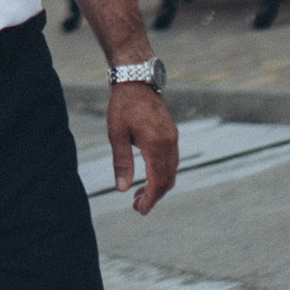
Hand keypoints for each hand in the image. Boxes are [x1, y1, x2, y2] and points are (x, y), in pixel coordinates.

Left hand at [109, 80, 177, 214]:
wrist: (137, 78)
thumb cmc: (123, 104)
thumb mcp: (117, 133)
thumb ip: (122, 162)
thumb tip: (122, 189)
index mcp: (155, 144)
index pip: (157, 181)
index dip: (150, 199)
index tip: (140, 210)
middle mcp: (169, 143)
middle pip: (168, 180)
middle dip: (154, 196)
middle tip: (137, 206)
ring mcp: (173, 138)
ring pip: (171, 171)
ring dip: (158, 186)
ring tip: (139, 194)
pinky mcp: (172, 134)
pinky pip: (172, 160)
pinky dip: (162, 173)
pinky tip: (148, 176)